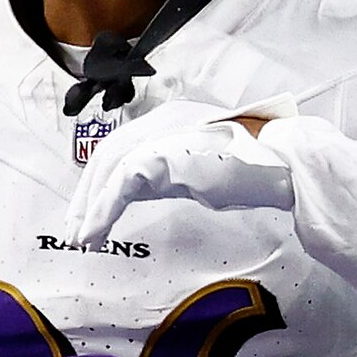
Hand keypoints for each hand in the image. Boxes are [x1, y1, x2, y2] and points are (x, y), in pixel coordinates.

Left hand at [68, 98, 302, 247]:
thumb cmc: (252, 168)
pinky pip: (119, 185)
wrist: (279, 163)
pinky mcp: (162, 154)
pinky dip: (102, 211)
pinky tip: (96, 232)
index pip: (122, 146)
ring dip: (90, 208)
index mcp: (171, 118)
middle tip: (77, 230)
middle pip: (106, 154)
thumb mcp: (200, 166)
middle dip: (86, 197)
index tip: (93, 214)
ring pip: (108, 169)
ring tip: (84, 239)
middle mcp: (161, 118)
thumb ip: (168, 171)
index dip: (101, 182)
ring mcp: (161, 133)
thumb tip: (138, 190)